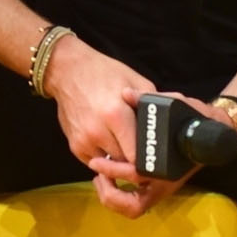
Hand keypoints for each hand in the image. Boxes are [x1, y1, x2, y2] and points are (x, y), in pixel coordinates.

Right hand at [41, 35, 155, 168]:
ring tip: (124, 138)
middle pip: (125, 162)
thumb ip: (153, 105)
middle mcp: (97, 132)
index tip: (155, 156)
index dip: (149, 158)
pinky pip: (97, 162)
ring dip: (120, 157)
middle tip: (143, 147)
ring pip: (111, 165)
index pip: (137, 155)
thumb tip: (167, 125)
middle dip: (136, 157)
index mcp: (116, 115)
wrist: (69, 72)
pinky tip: (109, 138)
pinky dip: (106, 155)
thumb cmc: (104, 74)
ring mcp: (83, 141)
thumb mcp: (137, 81)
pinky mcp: (74, 147)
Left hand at [86, 89, 231, 218]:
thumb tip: (126, 93)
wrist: (216, 133)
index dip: (116, 171)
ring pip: (134, 209)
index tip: (99, 162)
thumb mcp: (175, 103)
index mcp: (171, 165)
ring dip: (113, 199)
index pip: (139, 175)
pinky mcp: (159, 191)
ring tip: (100, 179)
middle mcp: (167, 182)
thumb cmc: (194, 117)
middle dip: (110, 190)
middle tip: (96, 170)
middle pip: (134, 202)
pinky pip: (136, 205)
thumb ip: (149, 99)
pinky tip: (109, 180)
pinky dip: (119, 199)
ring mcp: (164, 189)